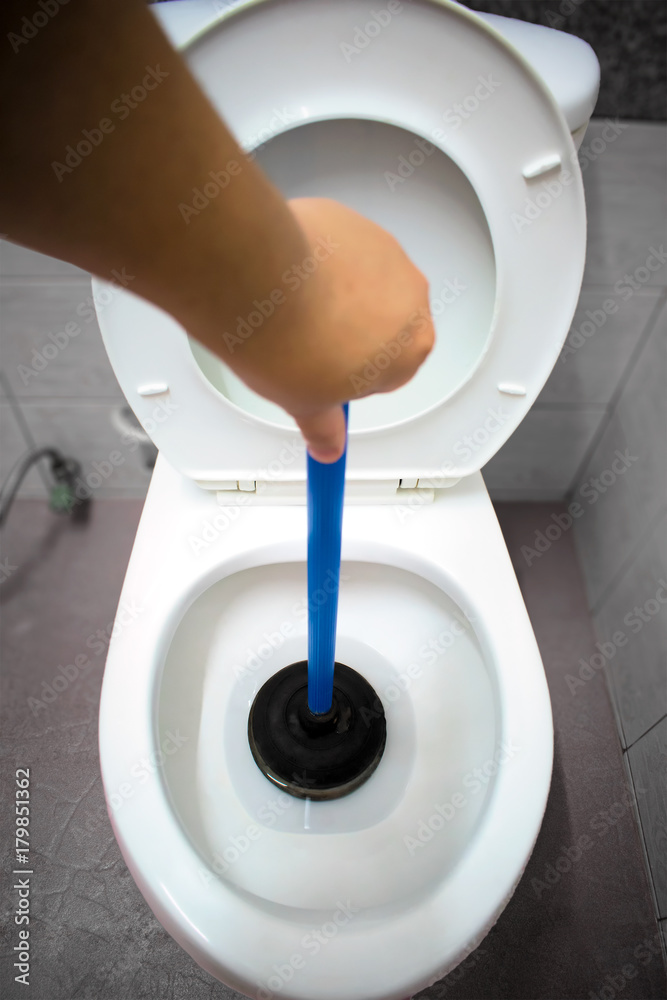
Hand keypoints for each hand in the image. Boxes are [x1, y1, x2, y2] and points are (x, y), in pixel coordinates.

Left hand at [229, 197, 435, 461]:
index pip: (393, 372)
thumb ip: (325, 428)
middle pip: (384, 323)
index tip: (332, 378)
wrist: (259, 284)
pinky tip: (291, 278)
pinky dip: (321, 260)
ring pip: (365, 282)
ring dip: (338, 294)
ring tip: (294, 310)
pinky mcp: (355, 223)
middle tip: (309, 345)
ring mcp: (386, 253)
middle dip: (351, 333)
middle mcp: (411, 296)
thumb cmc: (292, 341)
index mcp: (413, 348)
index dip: (356, 377)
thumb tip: (326, 445)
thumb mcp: (307, 405)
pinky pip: (342, 247)